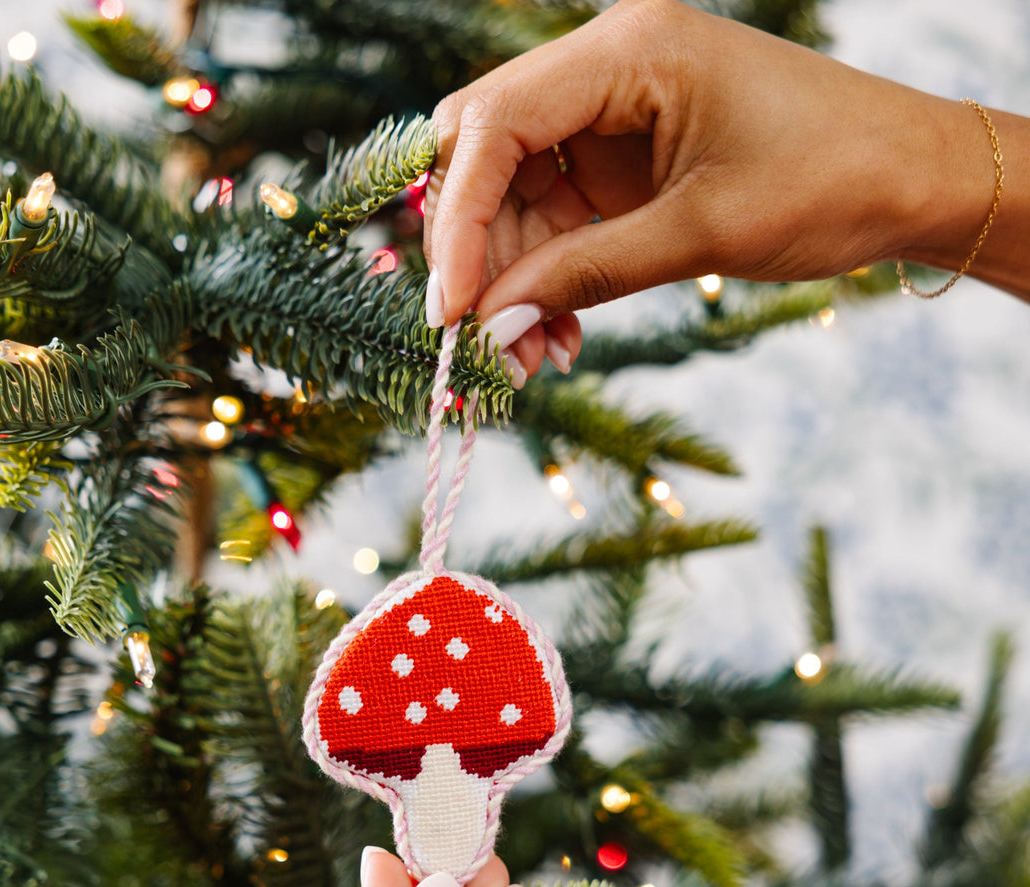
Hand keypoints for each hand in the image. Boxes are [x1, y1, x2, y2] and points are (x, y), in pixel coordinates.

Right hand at [424, 0, 1027, 378]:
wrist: (914, 179)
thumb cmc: (830, 181)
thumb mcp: (699, 234)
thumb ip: (585, 276)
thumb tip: (490, 327)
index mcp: (627, 50)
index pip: (496, 126)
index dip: (458, 222)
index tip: (450, 311)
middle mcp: (607, 68)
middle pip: (489, 155)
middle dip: (477, 253)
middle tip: (480, 342)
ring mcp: (613, 114)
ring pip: (516, 196)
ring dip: (512, 280)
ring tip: (529, 359)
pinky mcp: (625, 159)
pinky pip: (557, 218)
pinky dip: (547, 278)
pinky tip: (556, 333)